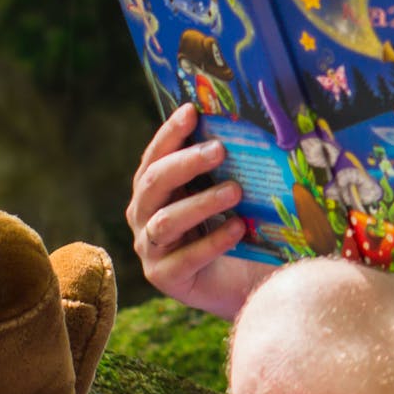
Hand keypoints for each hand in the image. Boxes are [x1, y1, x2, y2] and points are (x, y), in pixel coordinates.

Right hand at [126, 104, 267, 318]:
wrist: (247, 282)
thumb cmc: (238, 228)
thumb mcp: (232, 193)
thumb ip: (229, 167)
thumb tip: (249, 128)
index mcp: (156, 189)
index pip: (155, 156)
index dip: (170, 133)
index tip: (191, 111)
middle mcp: (145, 216)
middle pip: (154, 183)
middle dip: (185, 162)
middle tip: (219, 149)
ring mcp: (151, 248)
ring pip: (166, 220)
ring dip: (201, 203)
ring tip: (235, 191)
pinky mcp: (166, 277)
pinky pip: (184, 258)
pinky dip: (213, 242)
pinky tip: (239, 229)